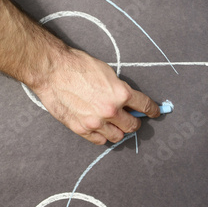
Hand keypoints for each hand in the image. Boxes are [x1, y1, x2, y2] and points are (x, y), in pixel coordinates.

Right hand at [33, 48, 159, 144]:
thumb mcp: (106, 72)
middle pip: (132, 125)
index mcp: (121, 93)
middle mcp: (111, 111)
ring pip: (117, 136)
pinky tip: (101, 128)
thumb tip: (127, 100)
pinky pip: (99, 140)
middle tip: (132, 118)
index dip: (153, 110)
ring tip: (115, 124)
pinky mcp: (81, 129)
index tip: (155, 112)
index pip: (145, 106)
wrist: (52, 71)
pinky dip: (103, 136)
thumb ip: (119, 89)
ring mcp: (95, 122)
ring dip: (119, 130)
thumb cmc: (77, 66)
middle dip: (135, 121)